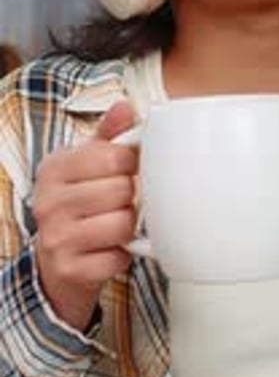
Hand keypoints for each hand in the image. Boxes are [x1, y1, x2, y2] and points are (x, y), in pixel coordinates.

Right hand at [33, 101, 137, 331]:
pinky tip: (110, 249)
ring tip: (117, 224)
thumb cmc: (78, 206)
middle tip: (122, 203)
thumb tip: (125, 107)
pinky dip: (123, 256)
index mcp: (54, 168)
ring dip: (129, 227)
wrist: (56, 261)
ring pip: (122, 223)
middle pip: (120, 190)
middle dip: (131, 198)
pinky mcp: (70, 270)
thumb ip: (109, 136)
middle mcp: (48, 202)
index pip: (113, 156)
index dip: (132, 164)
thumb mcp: (87, 165)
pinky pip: (118, 258)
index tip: (129, 170)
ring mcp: (56, 237)